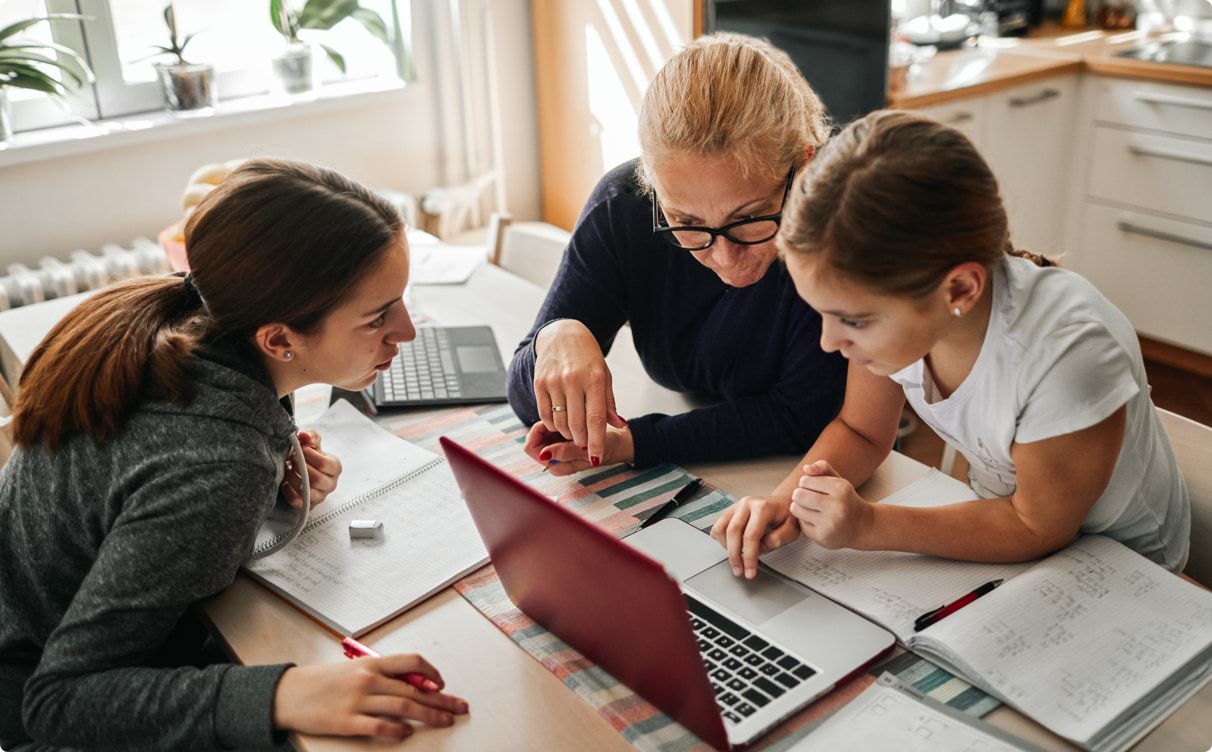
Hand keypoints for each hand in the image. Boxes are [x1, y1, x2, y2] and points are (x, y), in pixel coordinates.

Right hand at [273, 654, 469, 739]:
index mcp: (371, 663)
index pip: (411, 662)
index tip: (443, 685)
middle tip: (460, 707)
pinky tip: (408, 733)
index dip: (432, 673)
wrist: (289, 693)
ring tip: (445, 721)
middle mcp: (368, 679)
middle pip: (414, 689)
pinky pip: (380, 726)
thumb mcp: (353, 669)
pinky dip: (398, 730)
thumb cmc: (322, 681)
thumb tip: (411, 683)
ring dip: (429, 715)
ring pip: (404, 706)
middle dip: (441, 700)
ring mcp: (358, 700)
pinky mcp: (347, 721)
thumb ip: (380, 675)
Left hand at [283, 429, 342, 508]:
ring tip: (287, 468)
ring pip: (306, 492)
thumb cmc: (309, 454)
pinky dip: (288, 491)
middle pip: (316, 479)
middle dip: (300, 467)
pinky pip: (297, 502)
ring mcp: (320, 496)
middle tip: (291, 458)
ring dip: (292, 478)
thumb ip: (310, 436)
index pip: (324, 464)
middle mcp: (331, 484)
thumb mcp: (312, 441)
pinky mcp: (308, 505)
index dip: (308, 455)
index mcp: (335, 467)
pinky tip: (285, 481)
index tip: (299, 449)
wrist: (303, 467)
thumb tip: (304, 436)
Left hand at [524, 421, 633, 475]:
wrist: (619, 443)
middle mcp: (554, 459)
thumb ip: (565, 452)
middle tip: (561, 418)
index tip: (551, 424)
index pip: (531, 448)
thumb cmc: (606, 448)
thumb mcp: (587, 451)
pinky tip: (570, 416)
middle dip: (545, 427)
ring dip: (552, 422)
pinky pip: (551, 427)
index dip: (537, 433)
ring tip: (569, 417)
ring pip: (542, 432)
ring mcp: (557, 449)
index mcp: (556, 466)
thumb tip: (544, 453)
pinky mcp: (562, 440)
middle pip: (534, 439)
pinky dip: (558, 420)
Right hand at [533, 320, 626, 466]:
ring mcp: (554, 381)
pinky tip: (560, 422)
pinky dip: (553, 424)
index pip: (596, 418)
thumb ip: (609, 403)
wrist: (562, 334)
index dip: (596, 441)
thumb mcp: (604, 376)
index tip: (596, 457)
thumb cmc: (587, 357)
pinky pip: (544, 414)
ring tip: (574, 432)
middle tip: (585, 444)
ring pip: (559, 422)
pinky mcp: (539, 383)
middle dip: (581, 441)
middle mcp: (573, 380)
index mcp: (595, 379)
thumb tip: (619, 425)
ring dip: (567, 434)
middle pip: (576, 424)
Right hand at [710, 495, 800, 579]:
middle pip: (733, 532)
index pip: (751, 535)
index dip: (749, 557)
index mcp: (763, 508)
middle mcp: (747, 504)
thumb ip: (777, 539)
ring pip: (721, 528)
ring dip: (726, 547)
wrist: (783, 503)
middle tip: (739, 571)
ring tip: (736, 558)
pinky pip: (718, 526)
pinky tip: (731, 546)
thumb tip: (760, 548)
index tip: (750, 571)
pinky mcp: (731, 511)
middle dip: (734, 556)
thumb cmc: (787, 516)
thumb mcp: (791, 529)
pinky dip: (721, 540)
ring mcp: (737, 506)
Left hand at [789, 460, 872, 549]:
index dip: (806, 483)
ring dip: (800, 508)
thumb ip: (822, 468)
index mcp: (841, 488)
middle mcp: (837, 506)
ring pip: (796, 509)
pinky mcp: (822, 537)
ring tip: (812, 509)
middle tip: (808, 499)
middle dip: (800, 495)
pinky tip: (817, 522)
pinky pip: (801, 524)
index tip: (814, 488)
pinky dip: (805, 522)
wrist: (861, 526)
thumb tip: (806, 468)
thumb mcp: (838, 480)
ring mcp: (830, 523)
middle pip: (798, 495)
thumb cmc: (846, 501)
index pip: (805, 480)